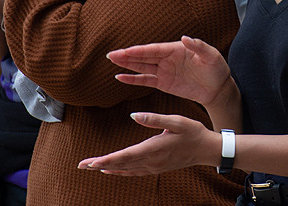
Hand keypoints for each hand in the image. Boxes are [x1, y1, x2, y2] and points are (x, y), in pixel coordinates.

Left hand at [77, 112, 216, 174]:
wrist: (206, 150)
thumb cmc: (193, 132)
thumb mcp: (176, 121)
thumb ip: (154, 119)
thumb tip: (133, 115)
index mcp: (154, 148)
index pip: (124, 155)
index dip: (106, 159)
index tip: (91, 162)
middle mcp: (151, 160)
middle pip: (120, 164)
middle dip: (99, 165)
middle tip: (81, 165)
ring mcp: (153, 166)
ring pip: (125, 169)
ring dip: (107, 169)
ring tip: (91, 167)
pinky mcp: (156, 168)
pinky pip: (134, 172)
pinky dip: (120, 172)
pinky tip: (112, 171)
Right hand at [107, 36, 232, 109]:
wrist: (218, 88)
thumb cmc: (216, 68)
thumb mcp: (211, 55)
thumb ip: (198, 46)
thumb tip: (184, 38)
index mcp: (176, 49)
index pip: (154, 49)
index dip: (140, 51)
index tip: (126, 51)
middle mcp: (168, 58)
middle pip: (144, 56)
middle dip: (127, 55)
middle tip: (111, 54)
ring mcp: (164, 71)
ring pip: (142, 67)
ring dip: (127, 65)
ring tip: (113, 61)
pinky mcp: (164, 83)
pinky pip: (146, 80)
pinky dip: (133, 79)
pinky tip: (120, 77)